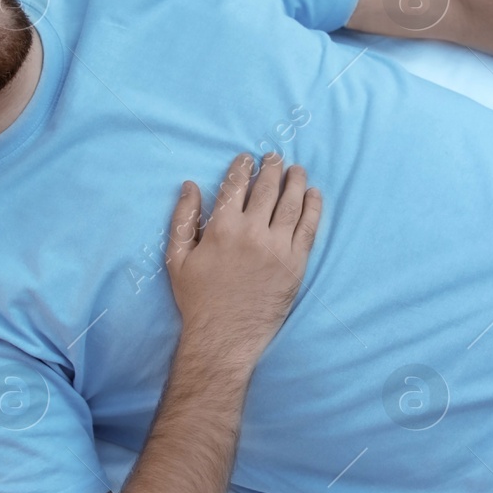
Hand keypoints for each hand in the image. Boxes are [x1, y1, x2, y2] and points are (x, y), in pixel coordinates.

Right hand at [164, 151, 321, 357]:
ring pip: (291, 203)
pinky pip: (309, 228)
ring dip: (295, 181)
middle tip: (275, 156)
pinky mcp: (295, 264)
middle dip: (271, 167)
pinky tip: (314, 195)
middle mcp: (252, 232)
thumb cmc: (198, 298)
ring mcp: (278, 247)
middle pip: (267, 188)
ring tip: (297, 169)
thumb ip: (182, 219)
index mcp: (222, 227)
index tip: (247, 159)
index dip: (242, 167)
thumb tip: (189, 185)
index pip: (235, 185)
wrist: (224, 336)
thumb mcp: (177, 258)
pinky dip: (314, 207)